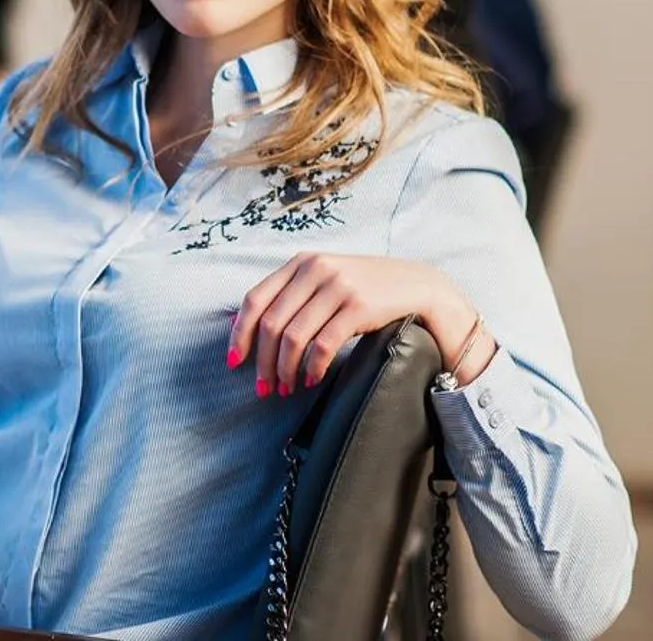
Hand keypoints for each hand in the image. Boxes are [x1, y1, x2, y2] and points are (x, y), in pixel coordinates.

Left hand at [229, 253, 485, 397]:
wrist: (418, 286)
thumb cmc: (363, 288)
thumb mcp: (323, 280)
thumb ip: (288, 295)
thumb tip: (238, 323)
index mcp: (300, 263)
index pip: (255, 300)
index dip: (239, 334)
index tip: (234, 362)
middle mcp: (315, 270)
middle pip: (270, 323)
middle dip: (261, 361)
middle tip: (262, 387)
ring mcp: (337, 287)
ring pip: (293, 337)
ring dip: (284, 370)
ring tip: (285, 388)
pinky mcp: (358, 307)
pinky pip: (323, 345)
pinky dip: (312, 368)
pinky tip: (312, 380)